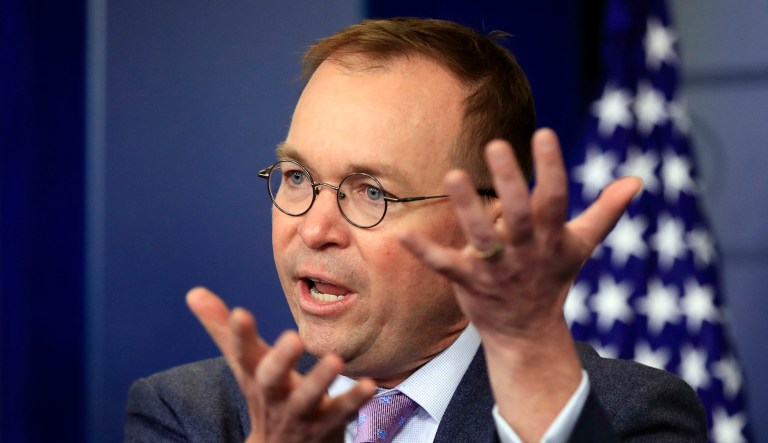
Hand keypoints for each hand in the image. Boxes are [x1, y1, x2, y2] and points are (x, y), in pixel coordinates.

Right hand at [187, 287, 375, 442]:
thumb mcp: (245, 363)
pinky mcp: (327, 424)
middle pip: (271, 379)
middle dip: (280, 360)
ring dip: (320, 380)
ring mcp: (300, 412)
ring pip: (307, 398)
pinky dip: (354, 400)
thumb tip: (193, 292)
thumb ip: (223, 328)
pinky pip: (342, 413)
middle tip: (293, 337)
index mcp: (255, 375)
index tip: (241, 312)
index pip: (242, 353)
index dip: (238, 334)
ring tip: (335, 360)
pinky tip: (370, 384)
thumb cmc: (266, 393)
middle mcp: (274, 394)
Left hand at [399, 128, 640, 440]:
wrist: (528, 332)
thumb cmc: (552, 277)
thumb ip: (605, 211)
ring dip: (468, 207)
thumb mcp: (581, 244)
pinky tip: (402, 233)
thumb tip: (637, 180)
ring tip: (453, 174)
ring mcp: (496, 269)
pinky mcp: (468, 282)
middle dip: (510, 182)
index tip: (543, 134)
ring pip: (481, 236)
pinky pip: (445, 265)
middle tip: (496, 144)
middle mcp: (525, 251)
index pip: (554, 199)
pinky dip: (424, 251)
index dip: (551, 168)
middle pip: (519, 215)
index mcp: (552, 237)